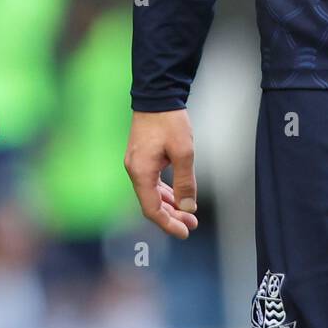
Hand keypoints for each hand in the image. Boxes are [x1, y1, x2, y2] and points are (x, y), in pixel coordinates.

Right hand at [124, 109, 198, 238]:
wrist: (157, 95)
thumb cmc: (169, 121)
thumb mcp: (183, 152)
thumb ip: (185, 181)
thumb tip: (188, 206)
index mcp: (141, 172)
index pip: (151, 209)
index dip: (168, 224)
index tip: (185, 232)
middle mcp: (135, 171)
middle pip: (151, 204)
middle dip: (172, 216)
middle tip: (192, 224)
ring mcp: (137, 164)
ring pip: (152, 193)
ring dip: (170, 204)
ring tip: (189, 213)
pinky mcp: (142, 157)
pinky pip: (152, 182)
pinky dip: (165, 192)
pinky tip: (178, 195)